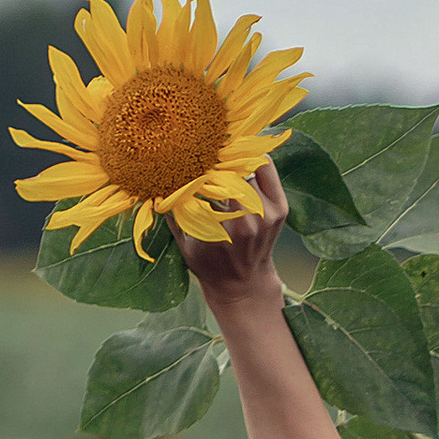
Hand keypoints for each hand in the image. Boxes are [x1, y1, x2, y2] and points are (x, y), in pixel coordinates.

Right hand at [176, 164, 288, 323]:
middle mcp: (247, 222)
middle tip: (206, 153)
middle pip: (232, 172)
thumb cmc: (209, 264)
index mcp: (221, 231)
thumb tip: (158, 187)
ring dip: (236, 161)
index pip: (210, 184)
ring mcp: (267, 215)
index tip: (190, 160)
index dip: (201, 168)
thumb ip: (174, 216)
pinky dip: (254, 161)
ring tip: (222, 156)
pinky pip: (267, 169)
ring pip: (250, 167)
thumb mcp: (186, 246)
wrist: (244, 285)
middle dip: (218, 161)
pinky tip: (242, 160)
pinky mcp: (281, 208)